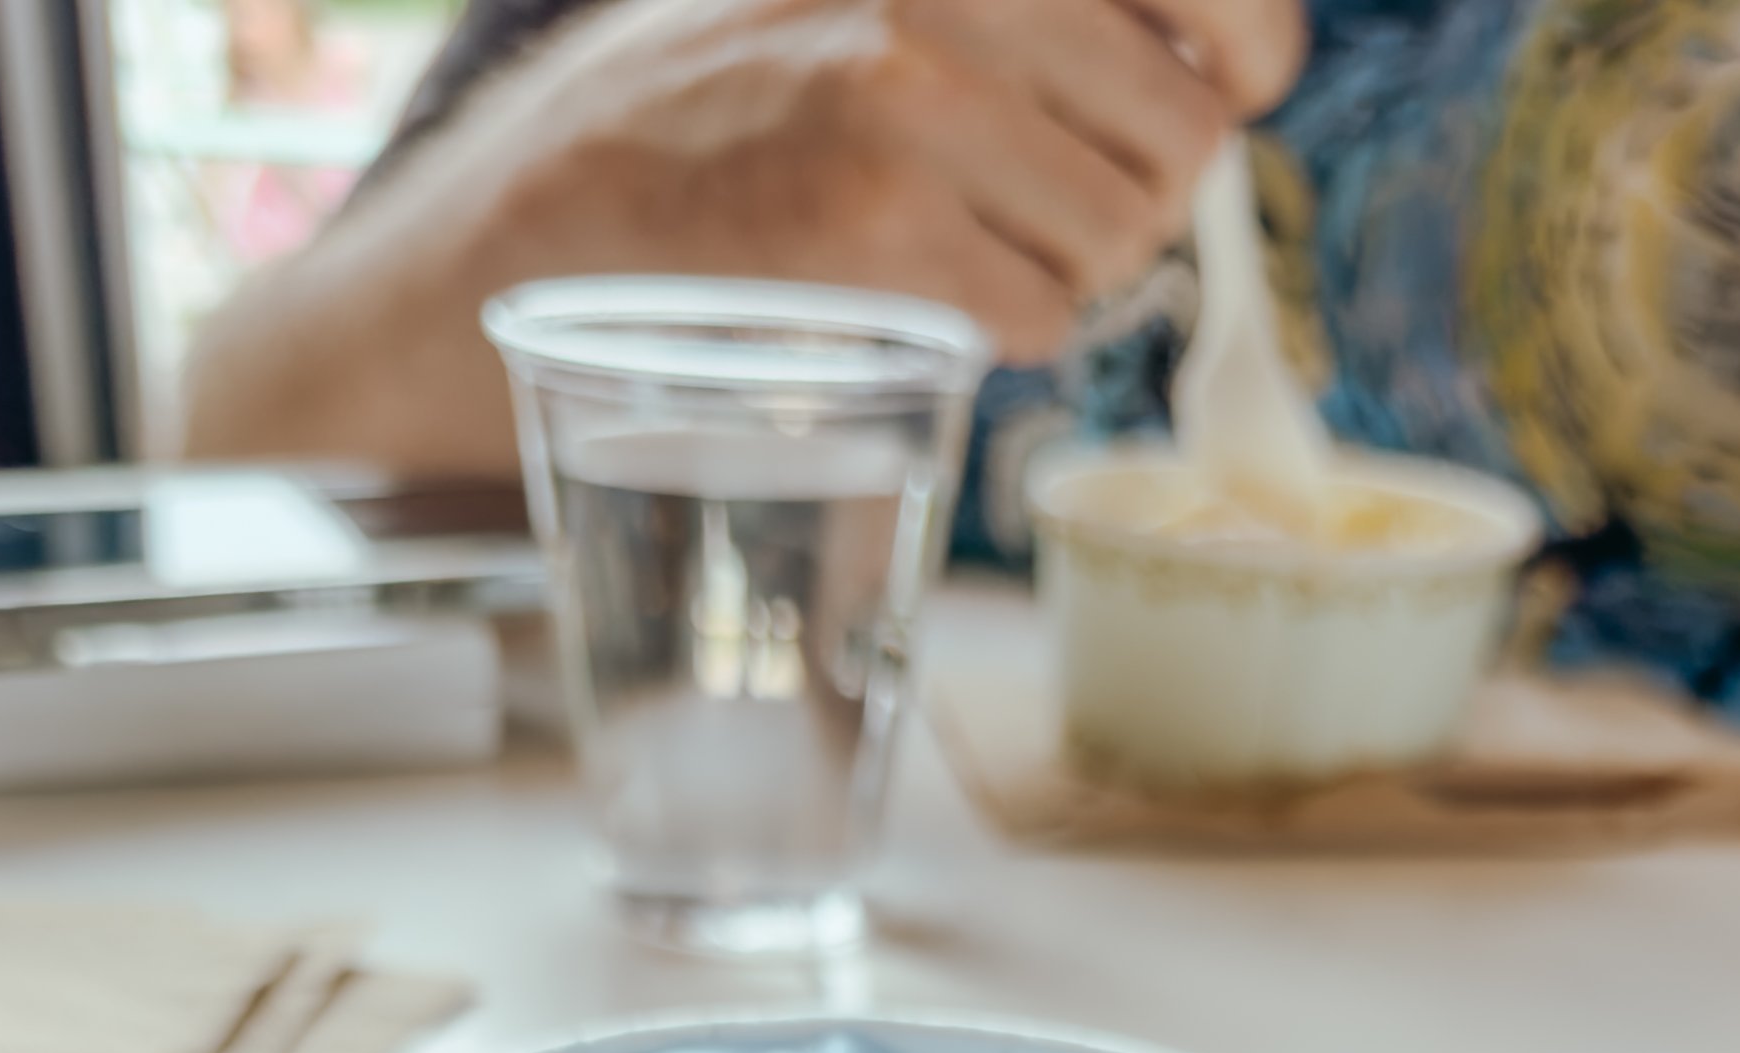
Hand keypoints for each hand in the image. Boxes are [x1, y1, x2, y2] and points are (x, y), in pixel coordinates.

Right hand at [185, 0, 1306, 471]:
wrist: (490, 243)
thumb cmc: (663, 119)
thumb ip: (980, 4)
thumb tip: (1193, 52)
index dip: (1249, 45)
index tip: (1239, 85)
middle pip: (1181, 128)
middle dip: (1137, 189)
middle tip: (1034, 203)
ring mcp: (909, 105)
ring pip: (1121, 234)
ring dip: (1069, 268)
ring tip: (952, 247)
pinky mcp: (877, 233)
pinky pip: (1041, 315)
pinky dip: (1004, 333)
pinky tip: (915, 303)